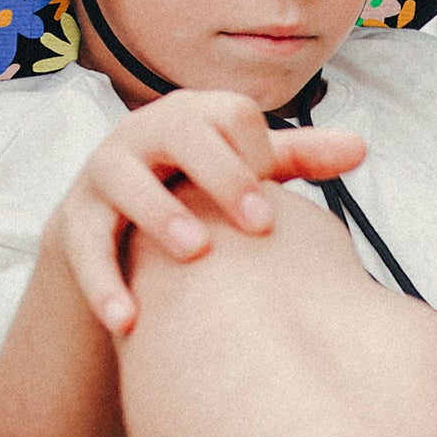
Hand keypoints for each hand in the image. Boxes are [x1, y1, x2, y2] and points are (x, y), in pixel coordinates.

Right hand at [55, 89, 363, 332]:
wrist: (113, 221)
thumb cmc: (196, 189)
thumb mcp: (245, 171)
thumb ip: (299, 158)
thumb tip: (362, 148)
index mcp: (194, 115)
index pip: (229, 115)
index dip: (256, 155)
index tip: (273, 206)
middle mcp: (145, 133)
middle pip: (180, 132)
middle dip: (222, 175)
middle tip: (260, 225)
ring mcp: (105, 172)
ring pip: (123, 180)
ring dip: (160, 215)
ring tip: (196, 254)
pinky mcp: (75, 219)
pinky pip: (85, 244)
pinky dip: (104, 282)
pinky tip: (128, 321)